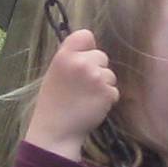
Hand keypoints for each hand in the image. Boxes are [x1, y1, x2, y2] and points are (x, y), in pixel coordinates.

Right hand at [25, 27, 119, 159]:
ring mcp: (97, 78)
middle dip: (96, 68)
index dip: (87, 47)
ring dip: (103, 85)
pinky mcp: (107, 93)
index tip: (83, 58)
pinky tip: (92, 106)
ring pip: (110, 74)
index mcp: (65, 56)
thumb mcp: (55, 73)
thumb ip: (71, 58)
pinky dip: (107, 99)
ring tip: (86, 98)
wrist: (56, 131)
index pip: (86, 35)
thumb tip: (89, 49)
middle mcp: (81, 63)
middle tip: (82, 85)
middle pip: (101, 55)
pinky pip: (114, 90)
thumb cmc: (53, 103)